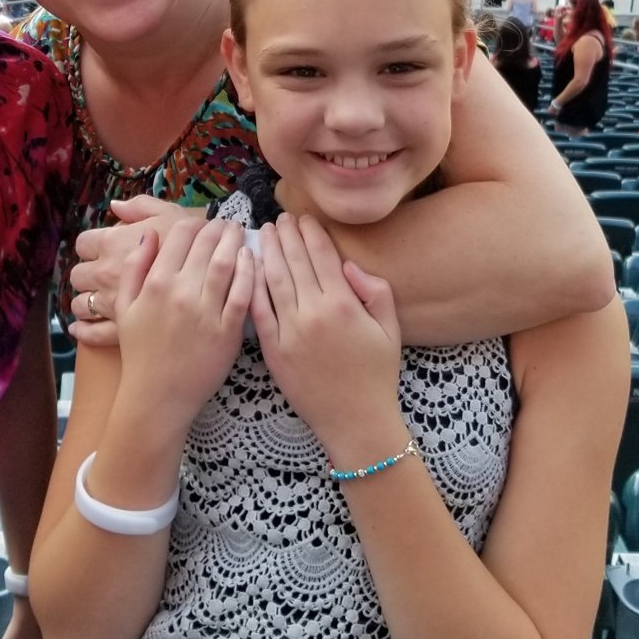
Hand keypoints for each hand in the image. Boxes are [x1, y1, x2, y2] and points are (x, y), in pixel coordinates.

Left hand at [68, 196, 202, 347]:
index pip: (84, 242)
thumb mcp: (173, 217)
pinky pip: (93, 333)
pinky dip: (85, 331)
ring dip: (86, 300)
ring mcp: (111, 305)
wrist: (206, 308)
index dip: (92, 243)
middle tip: (104, 272)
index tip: (105, 246)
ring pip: (82, 303)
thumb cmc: (193, 249)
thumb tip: (116, 205)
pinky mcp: (121, 332)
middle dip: (89, 273)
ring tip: (101, 297)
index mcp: (115, 245)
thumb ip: (143, 208)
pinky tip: (82, 328)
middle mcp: (106, 275)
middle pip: (79, 273)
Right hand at [116, 215, 256, 436]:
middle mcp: (181, 292)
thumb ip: (134, 267)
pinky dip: (250, 271)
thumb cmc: (140, 352)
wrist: (157, 397)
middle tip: (227, 223)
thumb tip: (148, 234)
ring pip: (227, 263)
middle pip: (206, 244)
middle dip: (219, 227)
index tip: (202, 223)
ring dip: (236, 242)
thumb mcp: (124, 307)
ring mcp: (206, 312)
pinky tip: (252, 260)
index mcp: (155, 283)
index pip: (179, 236)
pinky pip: (243, 293)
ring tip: (240, 233)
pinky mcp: (228, 331)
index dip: (193, 223)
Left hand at [251, 214, 403, 463]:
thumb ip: (375, 290)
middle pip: (294, 262)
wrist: (356, 421)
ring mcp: (290, 331)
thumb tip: (348, 265)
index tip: (304, 218)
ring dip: (267, 253)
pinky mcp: (273, 350)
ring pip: (273, 280)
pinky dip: (252, 286)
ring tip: (263, 233)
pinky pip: (258, 311)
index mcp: (344, 304)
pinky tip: (248, 269)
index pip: (322, 256)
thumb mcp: (390, 329)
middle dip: (286, 236)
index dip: (311, 233)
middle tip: (279, 218)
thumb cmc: (377, 375)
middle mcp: (314, 313)